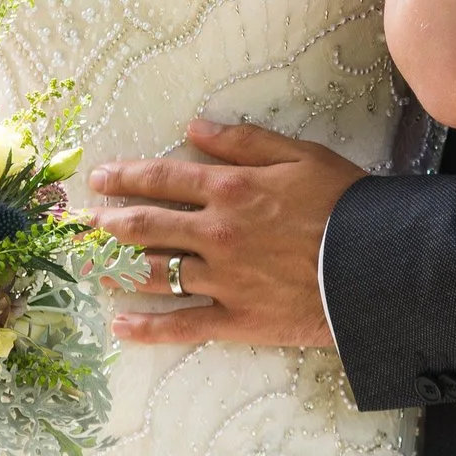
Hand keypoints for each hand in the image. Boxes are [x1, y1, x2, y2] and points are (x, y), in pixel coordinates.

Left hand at [89, 117, 361, 349]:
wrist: (378, 266)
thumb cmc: (346, 205)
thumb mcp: (301, 156)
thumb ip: (244, 141)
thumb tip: (196, 128)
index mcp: (230, 188)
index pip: (163, 179)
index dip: (126, 176)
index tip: (99, 178)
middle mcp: (216, 233)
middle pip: (145, 226)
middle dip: (105, 222)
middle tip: (77, 223)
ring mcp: (222, 278)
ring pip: (153, 273)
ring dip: (113, 268)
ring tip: (86, 265)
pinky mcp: (235, 319)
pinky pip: (181, 324)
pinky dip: (146, 327)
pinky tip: (120, 326)